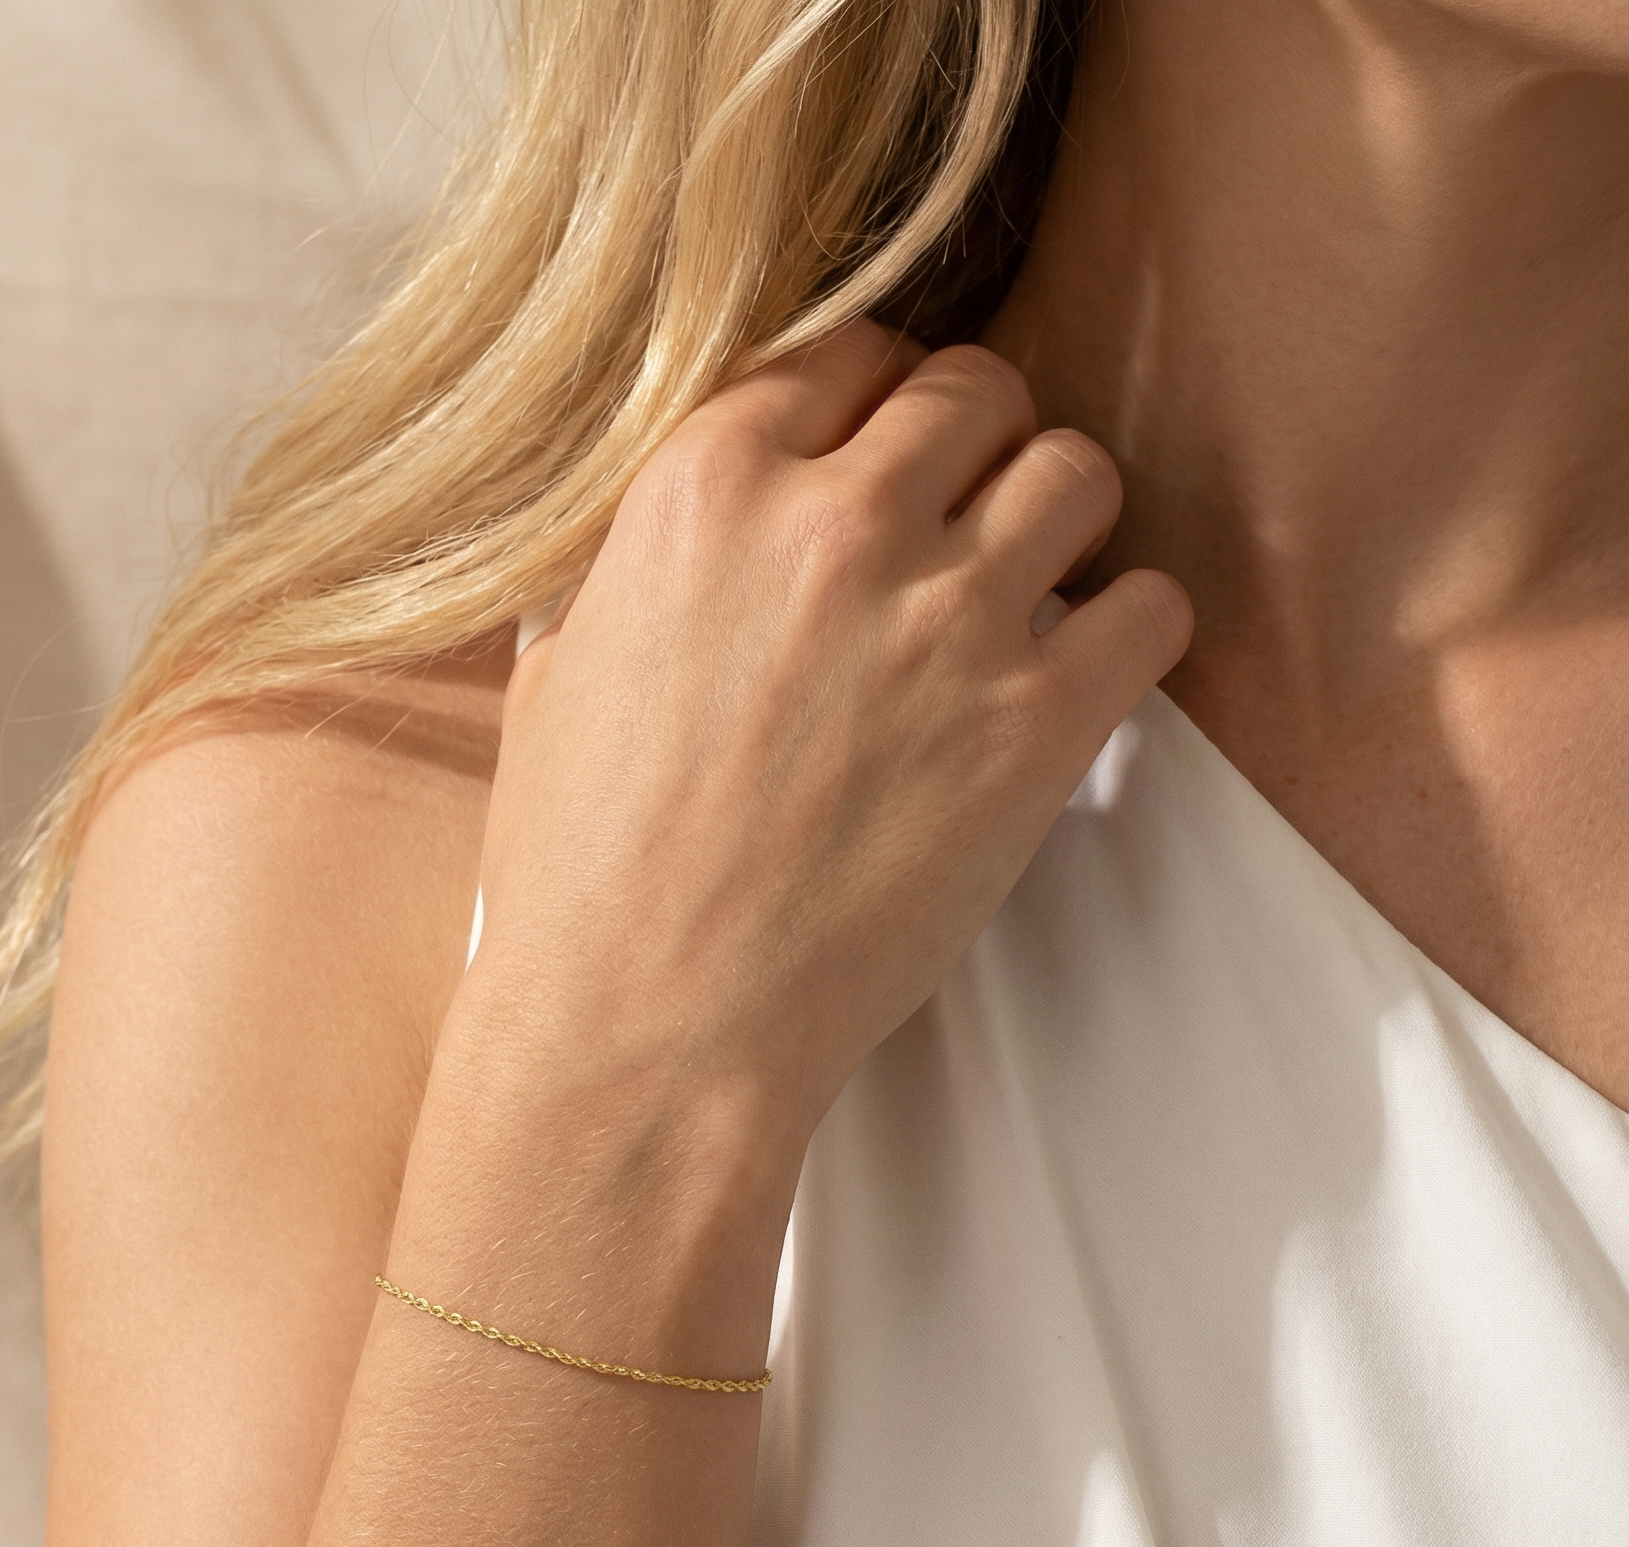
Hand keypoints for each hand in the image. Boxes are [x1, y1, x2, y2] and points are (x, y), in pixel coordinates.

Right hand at [465, 321, 1192, 1157]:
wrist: (648, 1025)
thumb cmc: (582, 870)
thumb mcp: (561, 672)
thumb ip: (640, 565)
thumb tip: (688, 533)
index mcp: (706, 486)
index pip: (847, 354)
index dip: (872, 402)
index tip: (882, 455)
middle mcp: (837, 523)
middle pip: (975, 391)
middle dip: (972, 447)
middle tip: (958, 523)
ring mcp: (948, 619)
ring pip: (1077, 470)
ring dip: (1056, 519)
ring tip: (1024, 589)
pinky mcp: (1035, 724)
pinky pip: (1152, 606)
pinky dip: (1126, 628)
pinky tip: (1074, 673)